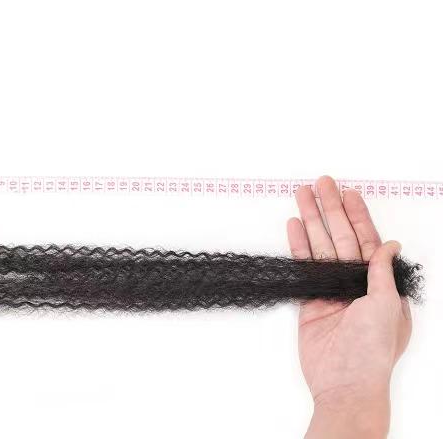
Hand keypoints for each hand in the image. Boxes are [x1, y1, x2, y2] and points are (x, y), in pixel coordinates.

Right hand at [287, 176, 411, 438]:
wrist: (344, 383)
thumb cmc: (373, 348)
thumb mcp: (387, 306)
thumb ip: (382, 272)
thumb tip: (389, 244)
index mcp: (380, 284)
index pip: (368, 240)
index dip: (358, 215)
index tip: (348, 193)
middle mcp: (355, 283)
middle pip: (341, 237)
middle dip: (330, 210)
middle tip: (319, 183)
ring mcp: (330, 290)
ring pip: (320, 247)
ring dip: (311, 222)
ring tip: (301, 196)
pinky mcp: (309, 300)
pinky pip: (303, 267)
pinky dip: (297, 247)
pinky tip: (293, 227)